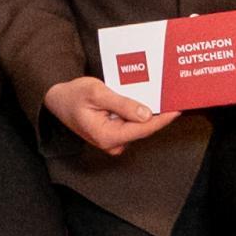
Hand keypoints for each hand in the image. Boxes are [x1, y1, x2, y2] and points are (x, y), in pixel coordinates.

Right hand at [45, 74, 168, 155]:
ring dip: (148, 112)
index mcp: (107, 135)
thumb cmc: (74, 95)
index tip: (177, 109)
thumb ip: (121, 104)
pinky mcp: (114, 135)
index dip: (162, 119)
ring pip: (138, 126)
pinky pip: (131, 125)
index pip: (142, 129)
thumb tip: (146, 114)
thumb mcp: (97, 93)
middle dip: (157, 113)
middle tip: (172, 98)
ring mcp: (113, 140)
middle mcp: (112, 142)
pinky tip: (144, 100)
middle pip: (142, 128)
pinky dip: (137, 113)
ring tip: (160, 96)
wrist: (58, 100)